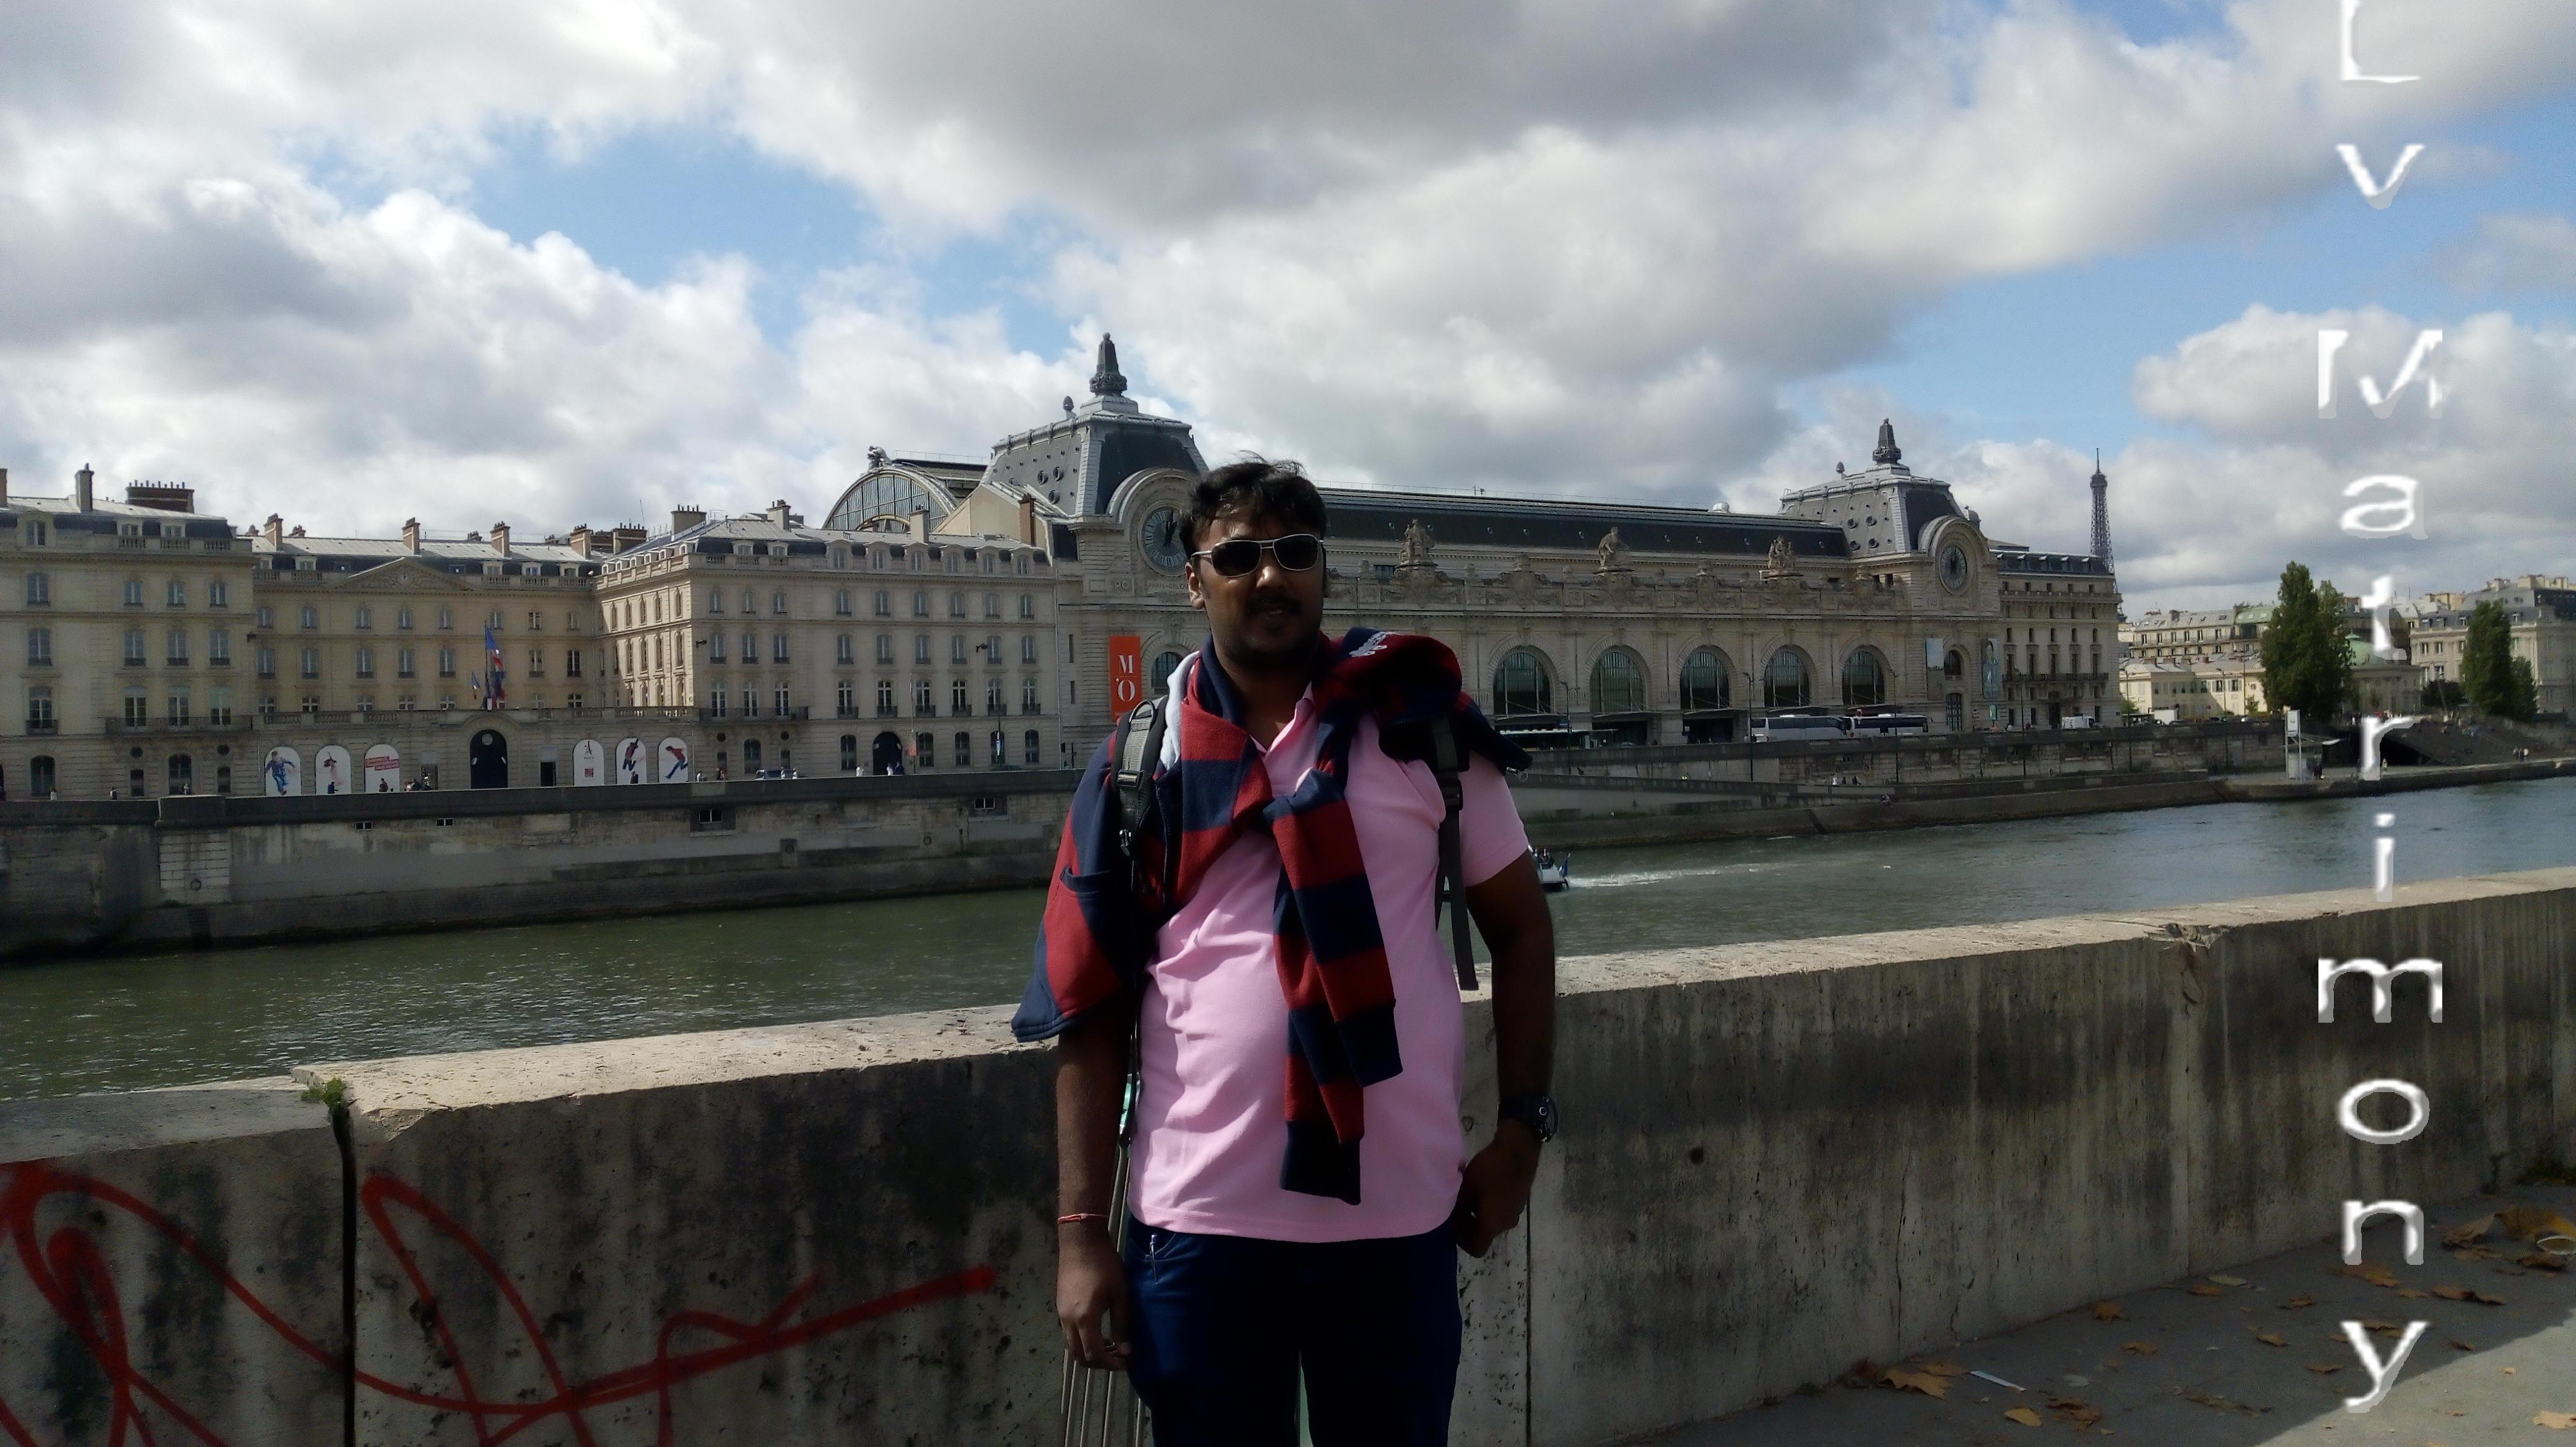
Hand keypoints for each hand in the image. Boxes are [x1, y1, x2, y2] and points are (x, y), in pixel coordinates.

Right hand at [1056, 1226, 1132, 1370]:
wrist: (1081, 1242)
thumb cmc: (1105, 1265)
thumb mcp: (1120, 1294)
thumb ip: (1122, 1325)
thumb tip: (1126, 1351)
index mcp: (1084, 1319)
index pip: (1093, 1355)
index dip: (1110, 1364)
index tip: (1126, 1363)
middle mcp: (1068, 1321)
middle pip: (1078, 1356)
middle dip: (1099, 1363)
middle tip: (1119, 1357)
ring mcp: (1061, 1314)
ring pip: (1072, 1346)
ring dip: (1090, 1351)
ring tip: (1111, 1344)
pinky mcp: (1060, 1307)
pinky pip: (1069, 1333)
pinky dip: (1083, 1339)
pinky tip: (1099, 1331)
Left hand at [1450, 1123, 1541, 1257]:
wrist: (1518, 1150)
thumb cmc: (1489, 1171)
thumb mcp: (1466, 1189)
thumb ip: (1458, 1209)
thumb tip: (1453, 1219)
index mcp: (1493, 1225)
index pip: (1477, 1249)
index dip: (1462, 1242)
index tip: (1454, 1225)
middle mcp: (1506, 1224)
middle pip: (1484, 1234)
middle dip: (1468, 1225)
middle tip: (1457, 1207)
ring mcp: (1515, 1211)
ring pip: (1493, 1221)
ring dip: (1479, 1213)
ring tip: (1469, 1193)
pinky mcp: (1520, 1200)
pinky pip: (1501, 1210)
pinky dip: (1490, 1205)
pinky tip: (1483, 1186)